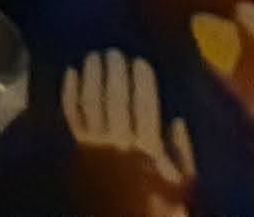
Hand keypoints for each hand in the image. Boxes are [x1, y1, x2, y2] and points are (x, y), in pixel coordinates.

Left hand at [63, 52, 193, 216]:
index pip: (144, 106)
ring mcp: (92, 144)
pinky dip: (69, 94)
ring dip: (90, 77)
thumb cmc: (163, 204)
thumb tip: (176, 119)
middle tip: (113, 51)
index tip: (141, 62)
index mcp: (147, 148)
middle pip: (113, 99)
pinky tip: (70, 75)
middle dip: (113, 74)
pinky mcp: (76, 148)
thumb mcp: (184, 182)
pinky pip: (71, 116)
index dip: (142, 83)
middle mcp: (117, 142)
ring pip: (89, 103)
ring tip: (93, 56)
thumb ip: (181, 150)